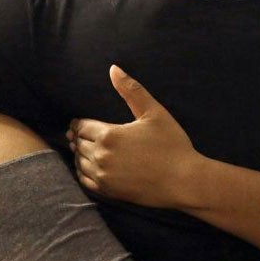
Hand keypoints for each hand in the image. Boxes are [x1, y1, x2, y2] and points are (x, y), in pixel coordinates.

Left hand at [68, 65, 203, 208]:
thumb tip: (113, 68)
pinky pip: (85, 181)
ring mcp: (104, 176)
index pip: (82, 126)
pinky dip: (83, 172)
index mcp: (109, 135)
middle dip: (77, 137)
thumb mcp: (154, 112)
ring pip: (80, 162)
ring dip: (79, 154)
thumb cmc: (172, 144)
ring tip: (81, 149)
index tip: (76, 123)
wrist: (184, 181)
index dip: (77, 123)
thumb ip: (132, 90)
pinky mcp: (109, 191)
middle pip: (79, 144)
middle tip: (75, 134)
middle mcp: (101, 156)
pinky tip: (88, 167)